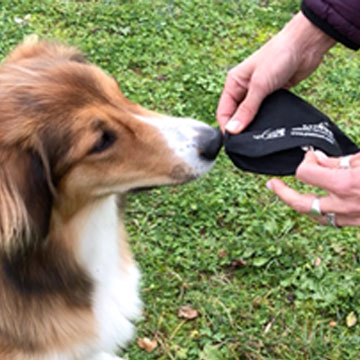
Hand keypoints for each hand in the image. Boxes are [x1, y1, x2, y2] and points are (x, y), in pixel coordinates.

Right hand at [216, 12, 335, 133]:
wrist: (306, 44)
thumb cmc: (279, 56)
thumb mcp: (259, 85)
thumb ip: (246, 110)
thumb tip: (232, 130)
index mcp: (233, 83)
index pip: (223, 111)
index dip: (227, 127)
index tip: (234, 142)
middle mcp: (243, 88)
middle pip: (235, 115)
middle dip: (239, 128)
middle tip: (247, 143)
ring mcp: (258, 92)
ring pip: (250, 115)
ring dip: (253, 125)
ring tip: (258, 137)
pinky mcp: (272, 95)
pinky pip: (264, 112)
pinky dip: (265, 120)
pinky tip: (269, 128)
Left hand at [267, 151, 359, 226]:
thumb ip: (337, 161)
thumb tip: (318, 159)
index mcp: (343, 184)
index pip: (305, 173)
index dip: (306, 161)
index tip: (311, 157)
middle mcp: (343, 205)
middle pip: (300, 203)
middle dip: (282, 193)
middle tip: (272, 185)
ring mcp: (351, 217)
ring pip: (315, 215)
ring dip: (301, 204)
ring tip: (290, 195)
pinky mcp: (359, 223)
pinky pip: (333, 220)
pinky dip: (322, 211)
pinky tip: (319, 204)